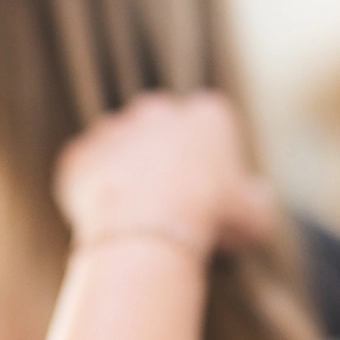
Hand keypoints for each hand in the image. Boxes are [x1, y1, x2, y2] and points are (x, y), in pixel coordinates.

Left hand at [54, 92, 275, 259]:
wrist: (149, 230)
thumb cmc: (208, 218)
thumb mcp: (254, 216)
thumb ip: (258, 200)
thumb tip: (258, 196)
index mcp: (206, 113)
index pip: (209, 123)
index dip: (209, 157)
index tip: (209, 187)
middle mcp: (158, 109)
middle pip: (161, 126)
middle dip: (163, 153)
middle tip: (169, 196)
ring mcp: (115, 128)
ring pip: (121, 144)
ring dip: (126, 167)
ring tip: (136, 210)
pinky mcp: (81, 152)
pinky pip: (87, 168)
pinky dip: (94, 188)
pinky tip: (108, 216)